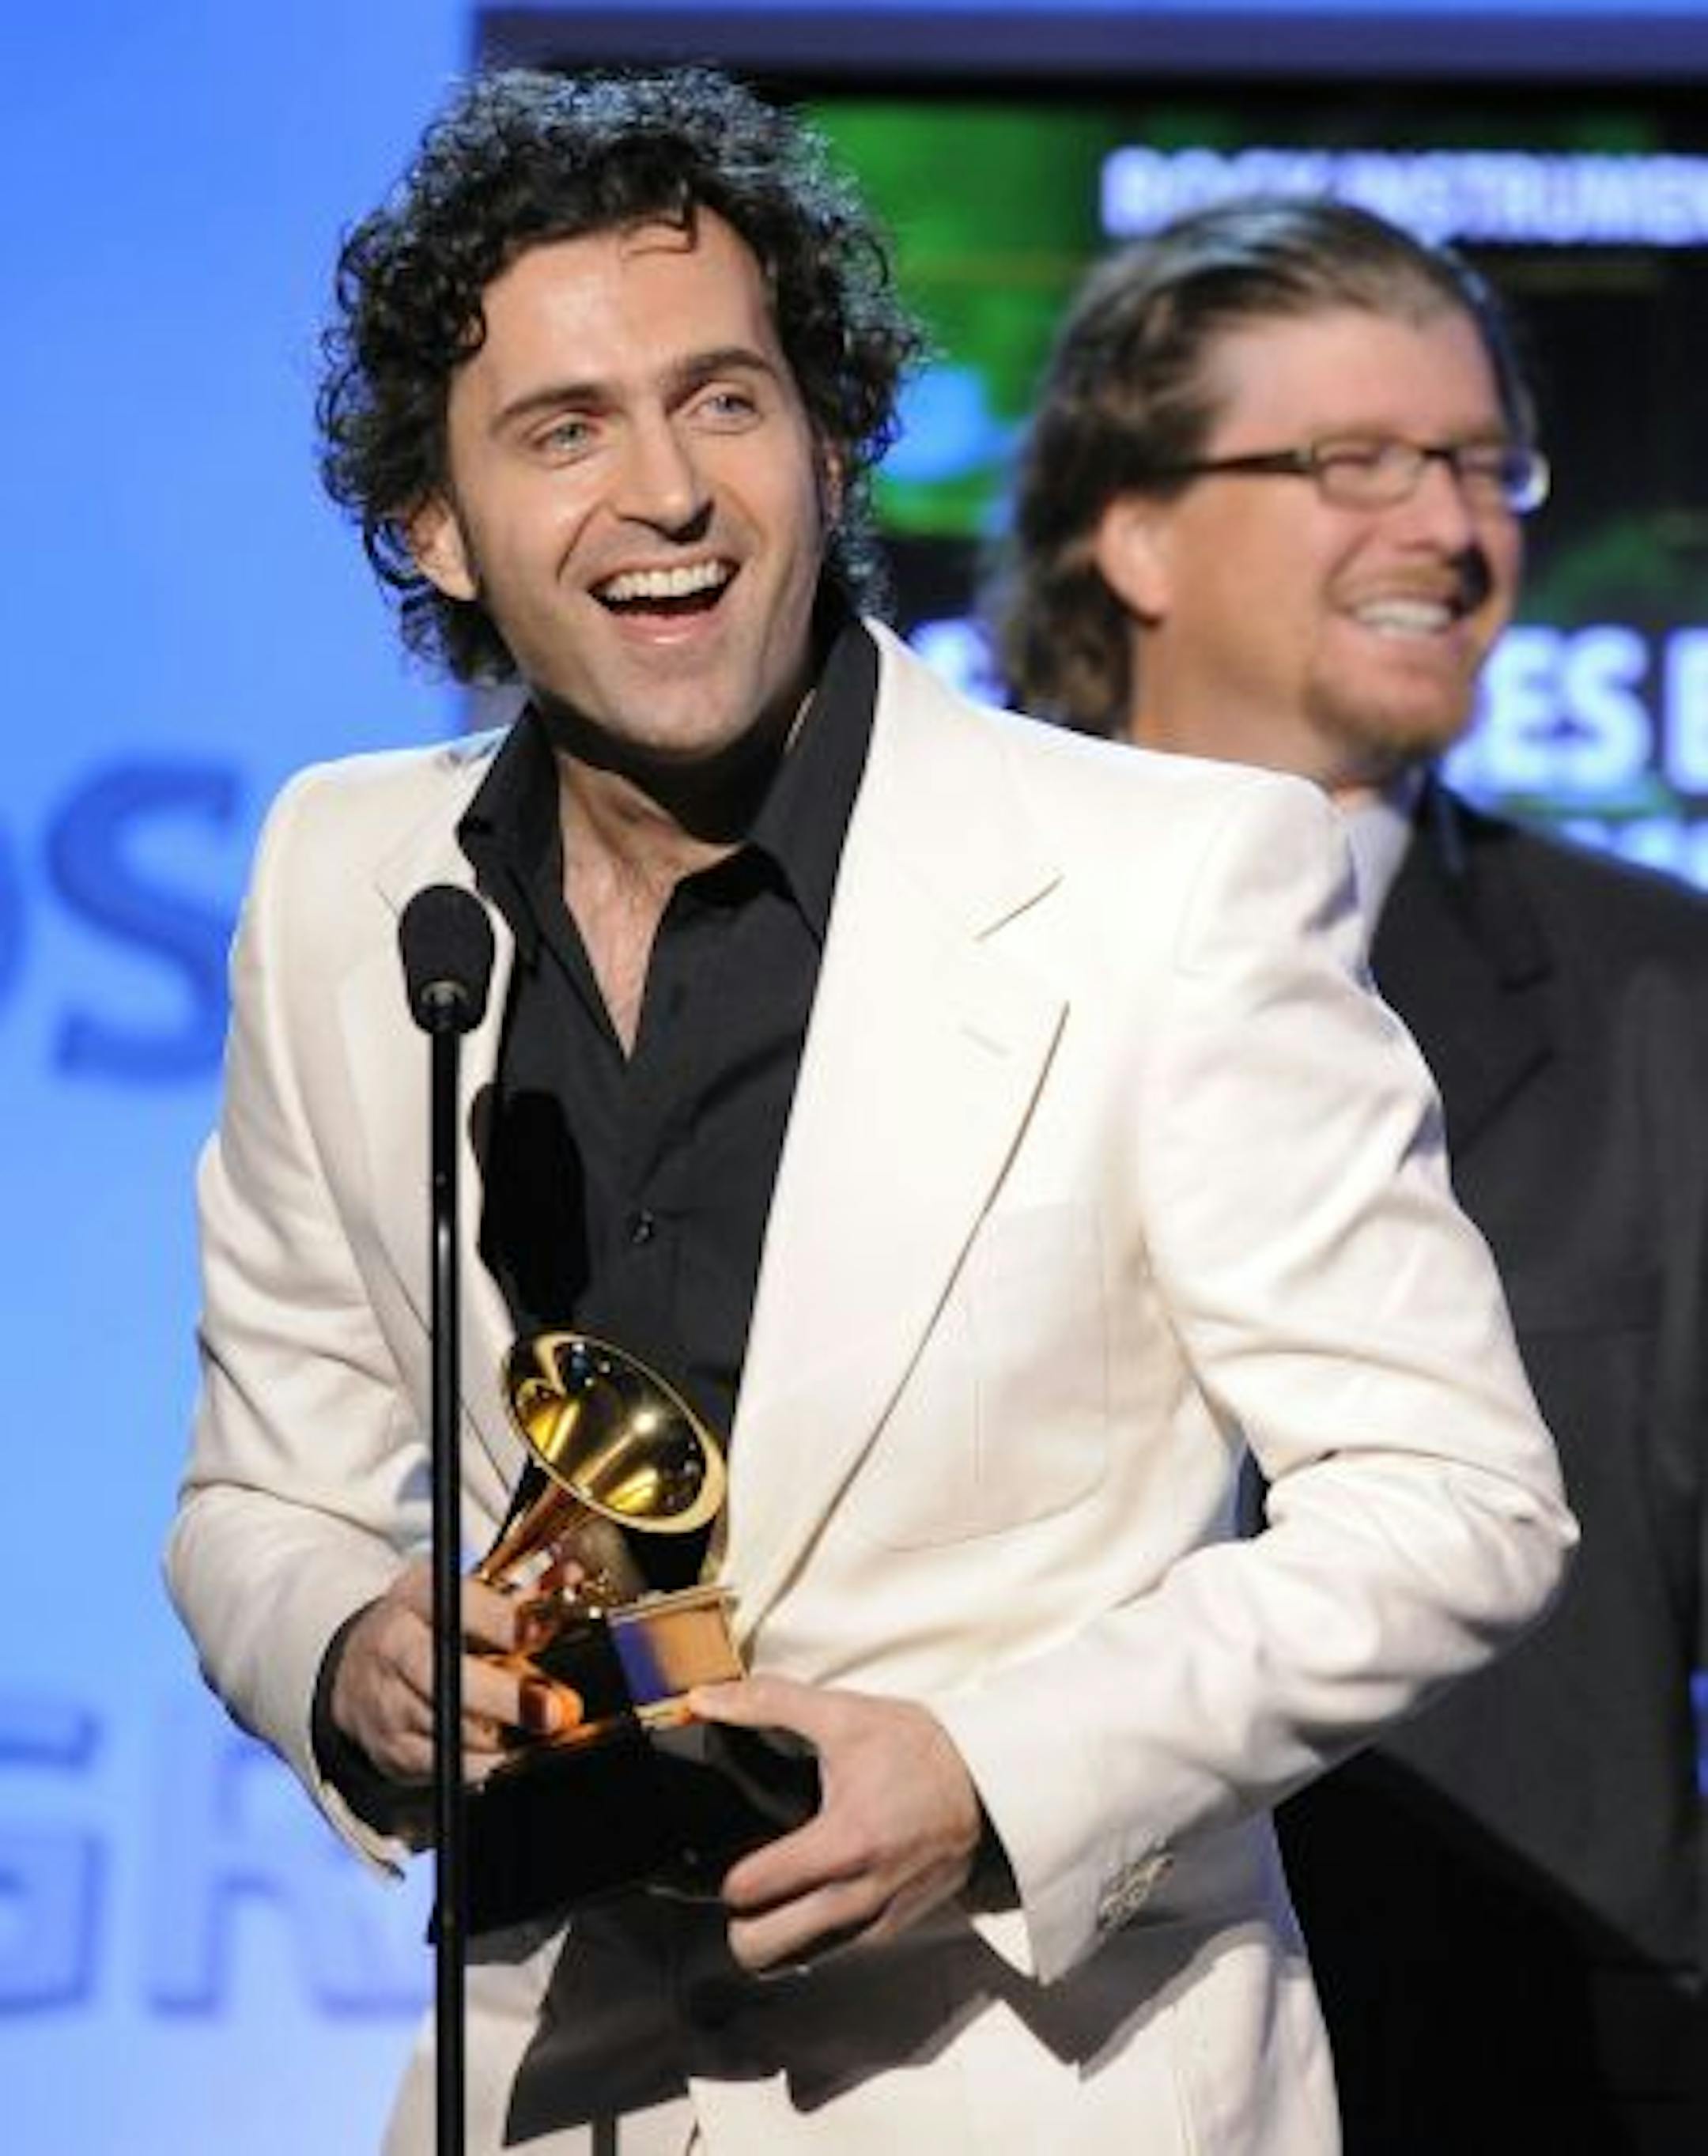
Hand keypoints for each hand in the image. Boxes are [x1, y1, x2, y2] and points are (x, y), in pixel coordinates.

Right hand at [329, 1558, 575, 1784]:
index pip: (458, 1605)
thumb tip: (572, 1575)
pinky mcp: (394, 1750)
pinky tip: (507, 1748)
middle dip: (506, 1697)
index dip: (502, 1621)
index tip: (538, 1632)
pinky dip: (486, 1762)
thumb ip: (523, 1592)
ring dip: (503, 1733)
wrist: (359, 1672)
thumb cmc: (431, 1627)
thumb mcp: (465, 1596)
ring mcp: (389, 1702)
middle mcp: (395, 1647)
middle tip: (553, 1710)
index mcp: (417, 1596)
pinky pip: (450, 1766)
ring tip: (540, 1727)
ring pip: (453, 1728)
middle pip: (447, 1676)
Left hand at [689, 1673, 982, 1973]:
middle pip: (760, 1947)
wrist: (991, 1784)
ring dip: (772, 1937)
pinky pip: (832, 1954)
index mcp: (843, 1842)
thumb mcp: (845, 1714)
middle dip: (740, 1922)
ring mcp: (877, 1919)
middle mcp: (859, 1894)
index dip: (729, 1876)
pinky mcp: (894, 1929)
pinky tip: (810, 1903)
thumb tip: (706, 1697)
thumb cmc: (921, 1751)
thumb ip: (769, 1703)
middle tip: (745, 1890)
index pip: (751, 1890)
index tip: (734, 1859)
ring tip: (771, 1902)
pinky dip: (811, 1938)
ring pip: (793, 1962)